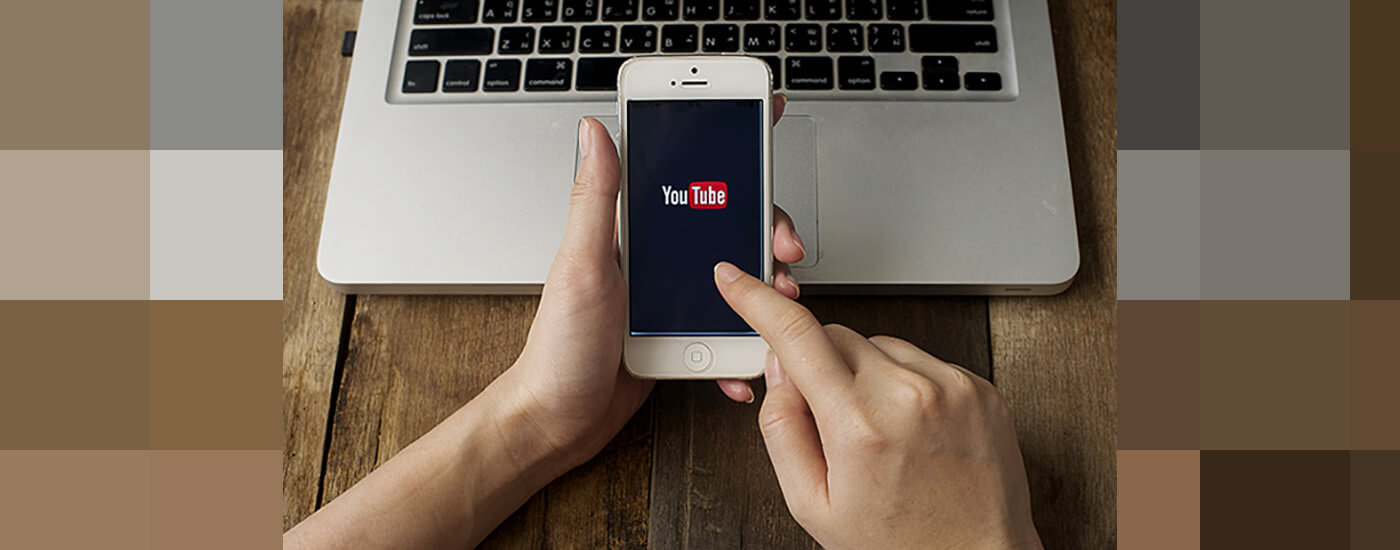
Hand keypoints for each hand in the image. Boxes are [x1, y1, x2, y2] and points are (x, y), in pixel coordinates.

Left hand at [496, 95, 803, 468]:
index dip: (728, 152)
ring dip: (769, 290)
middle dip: (768, 231)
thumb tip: (595, 130)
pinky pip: (729, 335)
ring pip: (741, 281)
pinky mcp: (684, 340)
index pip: (686, 178)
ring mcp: (674, 300)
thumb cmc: (557, 348)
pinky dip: (744, 346)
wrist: (556, 422)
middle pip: (730, 228)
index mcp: (633, 233)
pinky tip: (748, 357)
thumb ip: (596, 197)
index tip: (765, 125)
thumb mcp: (581, 264)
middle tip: (785, 247)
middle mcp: (658, 261)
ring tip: (780, 302)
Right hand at [714, 262, 1041, 549]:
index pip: (794, 336)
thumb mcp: (811, 503)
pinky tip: (913, 431)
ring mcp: (950, 386)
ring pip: (879, 345)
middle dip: (820, 366)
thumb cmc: (898, 544)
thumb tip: (778, 369)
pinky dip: (907, 384)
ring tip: (882, 434)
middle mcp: (908, 394)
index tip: (737, 278)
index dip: (756, 300)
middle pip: (835, 336)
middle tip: (833, 423)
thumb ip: (781, 428)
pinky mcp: (978, 386)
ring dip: (866, 374)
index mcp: (858, 425)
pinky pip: (922, 360)